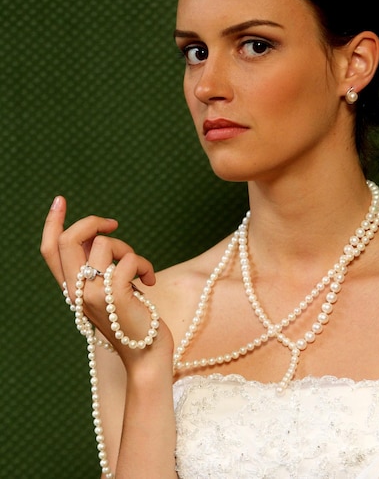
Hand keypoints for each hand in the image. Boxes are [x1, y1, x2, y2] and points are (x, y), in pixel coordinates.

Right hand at [40, 196, 173, 369]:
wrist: (147, 356)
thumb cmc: (133, 319)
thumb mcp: (109, 290)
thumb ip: (99, 266)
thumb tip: (101, 234)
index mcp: (72, 290)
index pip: (49, 251)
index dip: (52, 223)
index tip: (60, 200)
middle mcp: (76, 293)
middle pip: (67, 241)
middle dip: (92, 221)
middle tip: (114, 224)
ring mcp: (92, 296)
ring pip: (104, 244)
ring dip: (130, 250)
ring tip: (141, 270)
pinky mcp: (113, 298)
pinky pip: (127, 260)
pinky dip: (144, 264)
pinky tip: (149, 281)